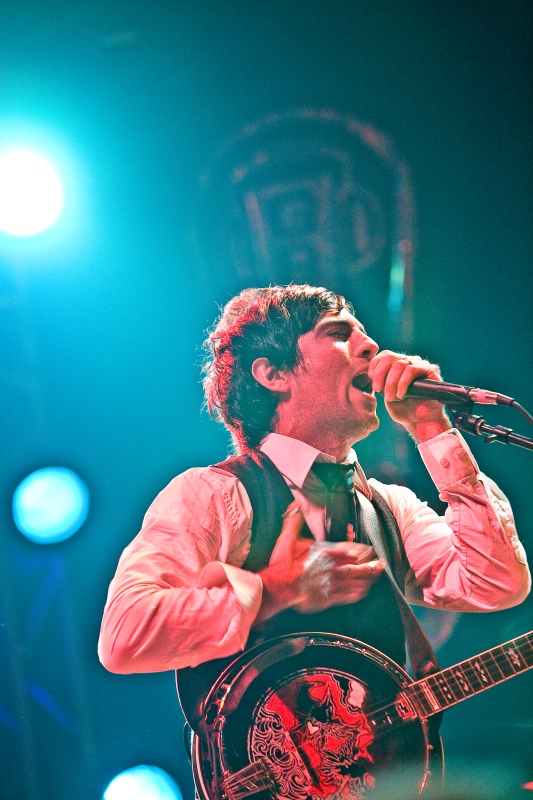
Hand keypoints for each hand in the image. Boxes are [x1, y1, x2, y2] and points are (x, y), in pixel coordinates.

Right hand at [257, 503, 383, 619]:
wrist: (277, 588)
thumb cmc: (283, 564)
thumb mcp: (287, 539)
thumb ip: (294, 522)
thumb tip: (295, 507)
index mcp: (326, 554)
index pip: (351, 551)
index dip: (364, 551)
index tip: (371, 550)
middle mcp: (332, 569)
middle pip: (359, 568)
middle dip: (372, 566)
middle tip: (381, 564)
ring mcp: (331, 584)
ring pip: (356, 582)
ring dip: (368, 579)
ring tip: (375, 576)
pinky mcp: (327, 598)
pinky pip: (348, 597)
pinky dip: (357, 593)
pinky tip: (362, 591)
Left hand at [368, 350, 451, 440]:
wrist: (421, 422)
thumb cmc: (403, 409)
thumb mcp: (386, 394)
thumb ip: (379, 382)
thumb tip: (369, 374)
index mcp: (399, 364)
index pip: (384, 355)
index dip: (374, 367)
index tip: (373, 383)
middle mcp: (410, 361)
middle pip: (389, 356)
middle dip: (380, 374)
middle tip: (378, 390)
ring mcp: (421, 364)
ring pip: (399, 364)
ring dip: (391, 382)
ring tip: (391, 397)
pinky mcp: (431, 371)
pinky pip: (411, 370)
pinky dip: (402, 383)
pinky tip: (400, 395)